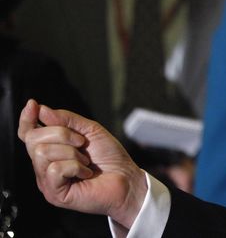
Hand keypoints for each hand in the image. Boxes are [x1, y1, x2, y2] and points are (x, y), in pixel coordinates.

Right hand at [18, 99, 147, 228]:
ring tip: (85, 161)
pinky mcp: (54, 193)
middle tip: (82, 143)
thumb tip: (42, 110)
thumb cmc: (110, 157)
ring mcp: (47, 180)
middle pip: (34, 139)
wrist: (127, 177)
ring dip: (71, 152)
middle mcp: (45, 165)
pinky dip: (75, 167)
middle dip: (61, 134)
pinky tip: (85, 173)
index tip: (32, 104)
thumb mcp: (90, 130)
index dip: (26, 119)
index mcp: (52, 149)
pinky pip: (54, 169)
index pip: (28, 134)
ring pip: (42, 152)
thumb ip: (66, 120)